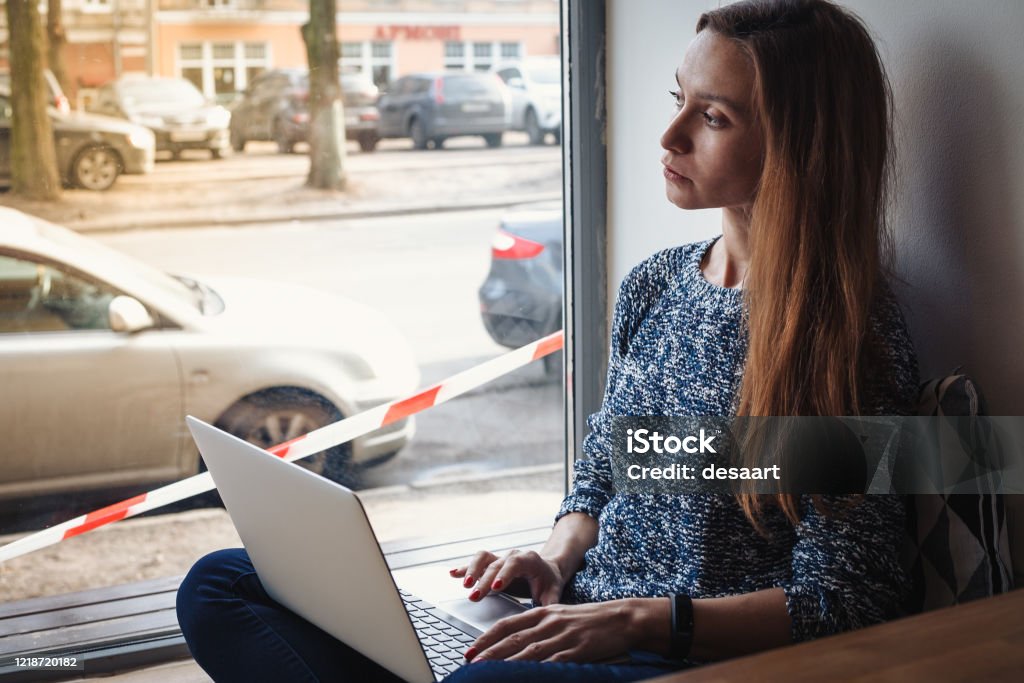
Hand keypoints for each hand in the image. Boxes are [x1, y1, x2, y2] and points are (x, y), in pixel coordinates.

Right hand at [449, 548, 565, 605]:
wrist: (546, 569)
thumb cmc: (549, 581)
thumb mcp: (553, 591)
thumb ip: (550, 603)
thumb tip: (548, 616)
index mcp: (528, 559)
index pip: (514, 564)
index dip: (504, 574)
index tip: (495, 587)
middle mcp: (512, 556)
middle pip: (495, 565)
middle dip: (484, 580)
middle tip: (475, 596)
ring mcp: (500, 558)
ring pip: (483, 558)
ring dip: (472, 570)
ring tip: (464, 585)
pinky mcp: (491, 564)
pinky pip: (477, 562)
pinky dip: (465, 568)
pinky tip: (453, 574)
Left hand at [465, 601, 638, 662]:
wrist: (620, 618)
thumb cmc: (589, 619)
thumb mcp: (560, 617)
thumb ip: (539, 627)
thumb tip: (516, 643)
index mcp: (543, 612)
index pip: (507, 624)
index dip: (487, 637)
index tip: (471, 648)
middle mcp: (549, 622)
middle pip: (513, 638)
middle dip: (488, 651)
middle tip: (469, 662)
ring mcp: (562, 636)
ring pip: (527, 651)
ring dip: (505, 662)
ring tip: (487, 671)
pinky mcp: (576, 650)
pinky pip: (551, 661)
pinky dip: (535, 670)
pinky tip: (522, 676)